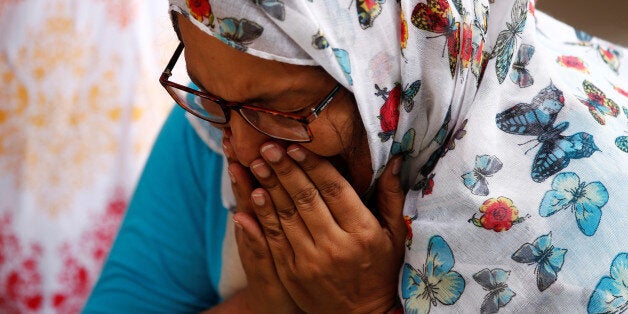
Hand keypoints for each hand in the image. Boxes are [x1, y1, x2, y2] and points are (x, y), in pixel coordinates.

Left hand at [235, 142, 405, 313]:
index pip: (334, 190)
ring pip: (286, 215)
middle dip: (286, 169)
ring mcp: (311, 261)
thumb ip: (392, 197)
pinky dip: (264, 215)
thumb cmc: (381, 271)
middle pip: (306, 199)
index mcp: (362, 232)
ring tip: (257, 161)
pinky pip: (275, 238)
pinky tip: (255, 195)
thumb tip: (394, 161)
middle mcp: (335, 246)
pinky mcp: (293, 273)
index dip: (314, 166)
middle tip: (269, 145)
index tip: (297, 145)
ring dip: (270, 186)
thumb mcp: (395, 236)